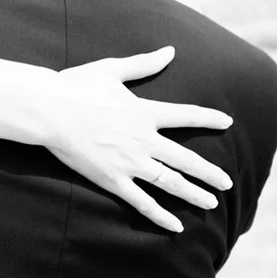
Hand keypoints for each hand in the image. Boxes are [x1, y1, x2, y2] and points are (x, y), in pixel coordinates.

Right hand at [44, 47, 232, 233]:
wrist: (49, 110)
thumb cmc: (76, 86)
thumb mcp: (112, 69)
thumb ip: (144, 63)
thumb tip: (170, 51)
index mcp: (145, 112)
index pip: (186, 115)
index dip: (209, 118)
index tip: (227, 122)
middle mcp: (144, 140)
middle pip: (186, 159)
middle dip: (209, 172)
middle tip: (227, 182)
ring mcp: (130, 162)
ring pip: (170, 183)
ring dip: (193, 194)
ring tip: (211, 203)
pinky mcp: (113, 180)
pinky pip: (142, 202)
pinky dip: (160, 215)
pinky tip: (176, 226)